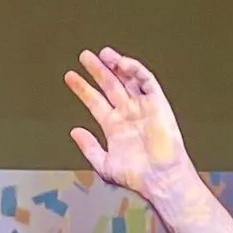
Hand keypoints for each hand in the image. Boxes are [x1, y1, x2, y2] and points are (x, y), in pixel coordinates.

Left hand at [65, 49, 192, 202]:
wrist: (161, 178)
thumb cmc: (138, 177)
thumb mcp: (105, 165)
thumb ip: (89, 147)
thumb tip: (75, 133)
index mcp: (115, 128)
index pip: (95, 102)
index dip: (83, 89)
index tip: (70, 77)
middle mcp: (128, 115)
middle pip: (110, 86)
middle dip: (98, 70)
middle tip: (85, 56)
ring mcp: (142, 107)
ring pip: (127, 79)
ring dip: (115, 65)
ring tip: (103, 54)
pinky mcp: (157, 103)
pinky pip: (146, 81)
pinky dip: (135, 70)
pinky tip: (122, 64)